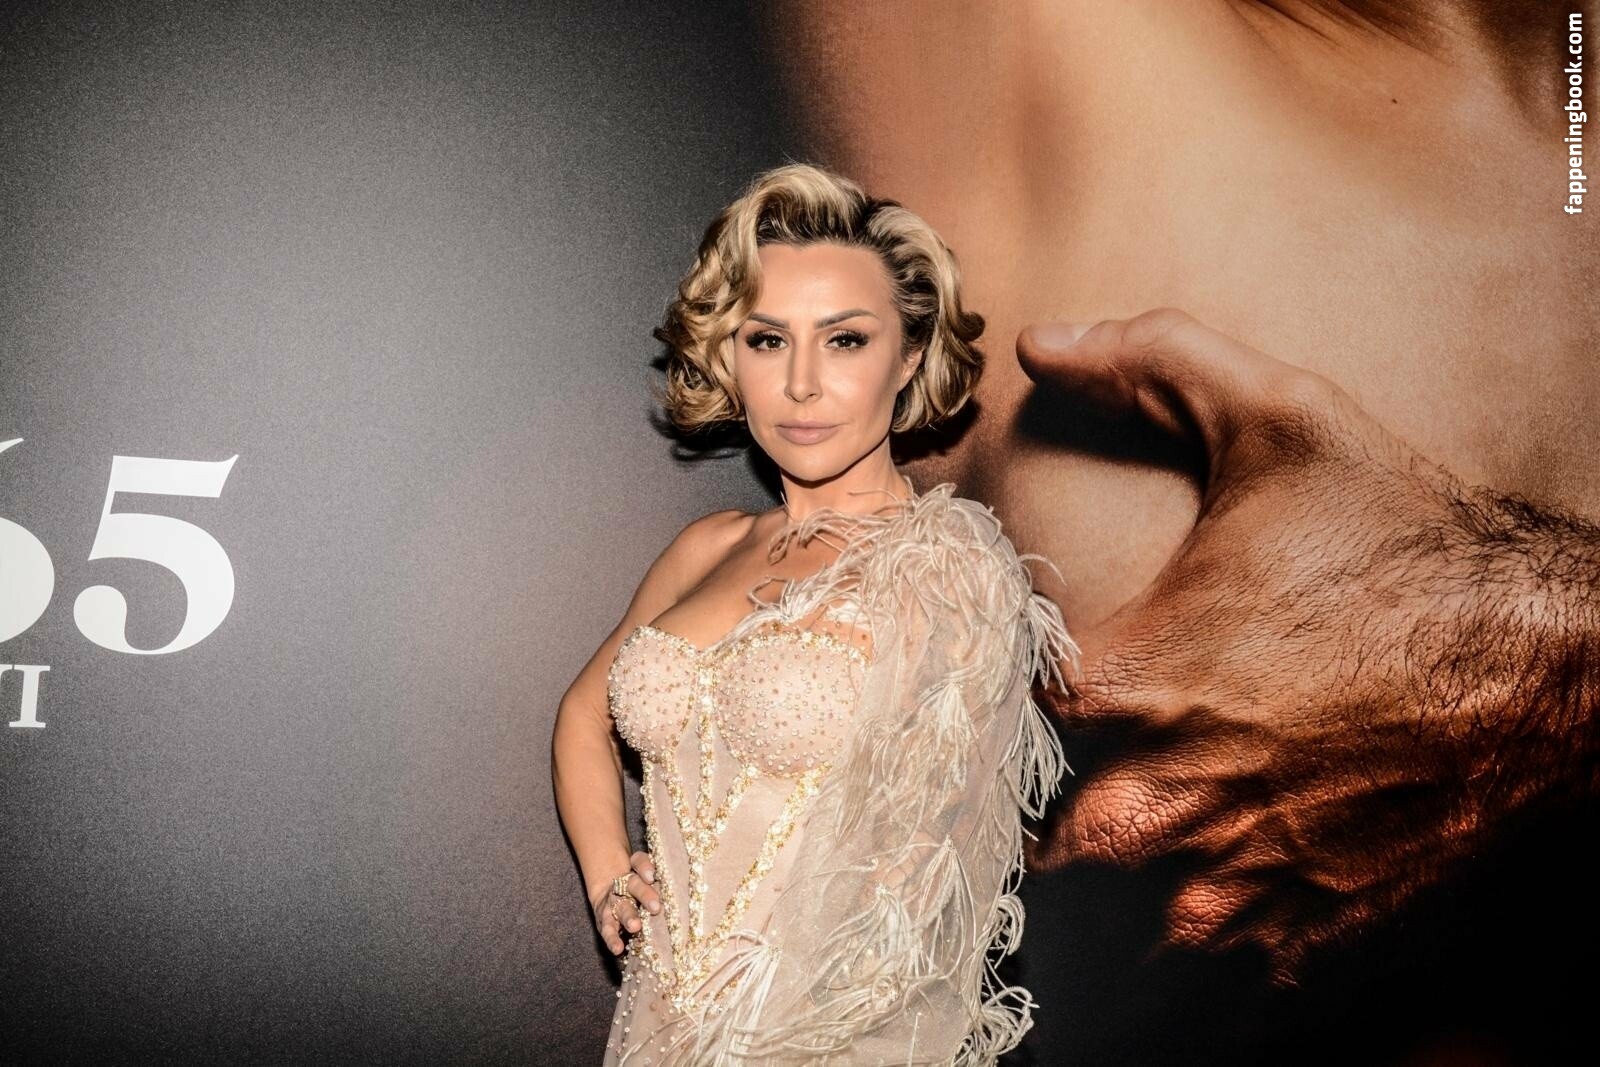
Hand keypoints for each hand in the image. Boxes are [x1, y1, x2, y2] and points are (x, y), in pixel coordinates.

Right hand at [590, 850, 662, 956]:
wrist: (609, 889)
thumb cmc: (642, 885)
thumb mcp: (650, 878)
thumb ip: (665, 880)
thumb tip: (693, 888)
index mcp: (636, 869)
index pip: (639, 861)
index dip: (645, 867)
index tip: (652, 876)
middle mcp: (624, 883)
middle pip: (633, 885)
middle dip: (644, 895)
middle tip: (656, 907)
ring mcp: (613, 901)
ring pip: (621, 906)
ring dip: (628, 916)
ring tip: (635, 926)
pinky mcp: (605, 919)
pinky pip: (607, 929)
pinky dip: (612, 939)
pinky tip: (617, 948)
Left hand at [1017, 308, 1598, 986]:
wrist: (1554, 658)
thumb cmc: (1408, 539)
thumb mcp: (1278, 416)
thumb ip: (1150, 362)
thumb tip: (1045, 343)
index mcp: (1141, 676)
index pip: (1006, 703)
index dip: (997, 685)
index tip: (1020, 670)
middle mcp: (1175, 787)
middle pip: (1046, 837)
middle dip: (1044, 806)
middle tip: (1058, 769)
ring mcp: (1244, 866)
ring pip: (1124, 915)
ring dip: (1118, 874)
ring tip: (1133, 824)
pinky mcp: (1311, 915)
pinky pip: (1223, 957)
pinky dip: (1210, 925)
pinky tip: (1223, 869)